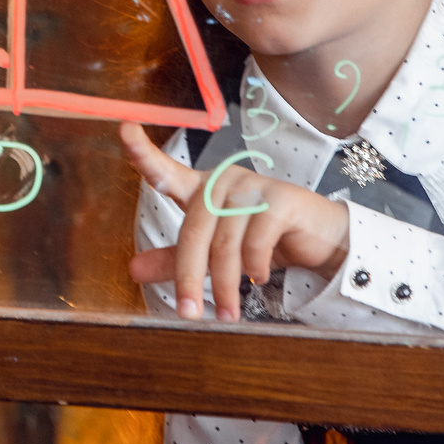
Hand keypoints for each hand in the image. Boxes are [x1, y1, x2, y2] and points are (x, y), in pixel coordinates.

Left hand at [120, 124, 351, 320]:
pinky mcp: (281, 199)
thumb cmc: (262, 241)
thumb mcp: (214, 255)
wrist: (318, 241)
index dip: (143, 152)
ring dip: (225, 285)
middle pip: (194, 230)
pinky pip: (256, 242)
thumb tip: (132, 271)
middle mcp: (223, 182)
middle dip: (189, 277)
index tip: (124, 129)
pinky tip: (260, 276)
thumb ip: (175, 260)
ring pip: (225, 243)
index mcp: (201, 190)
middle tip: (188, 314)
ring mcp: (253, 186)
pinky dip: (255, 267)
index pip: (167, 172)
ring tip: (229, 312)